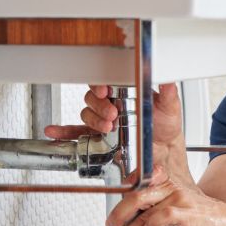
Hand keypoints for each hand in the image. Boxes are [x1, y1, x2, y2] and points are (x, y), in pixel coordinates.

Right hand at [44, 83, 183, 162]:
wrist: (164, 151)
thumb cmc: (166, 126)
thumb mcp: (170, 106)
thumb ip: (168, 91)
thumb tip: (167, 74)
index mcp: (125, 90)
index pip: (106, 80)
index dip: (101, 84)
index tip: (105, 91)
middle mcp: (112, 102)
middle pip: (93, 97)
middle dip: (100, 105)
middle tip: (112, 113)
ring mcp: (104, 119)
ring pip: (87, 113)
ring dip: (94, 119)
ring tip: (108, 127)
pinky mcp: (99, 135)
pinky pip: (77, 131)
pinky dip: (64, 131)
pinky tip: (54, 132)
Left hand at [105, 164, 225, 225]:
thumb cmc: (206, 219)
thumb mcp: (178, 208)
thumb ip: (158, 209)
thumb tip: (135, 220)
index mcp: (168, 185)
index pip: (138, 185)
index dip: (122, 195)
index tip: (112, 214)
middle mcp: (172, 189)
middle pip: (135, 195)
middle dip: (118, 213)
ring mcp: (179, 200)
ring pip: (143, 211)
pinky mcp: (186, 213)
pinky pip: (161, 217)